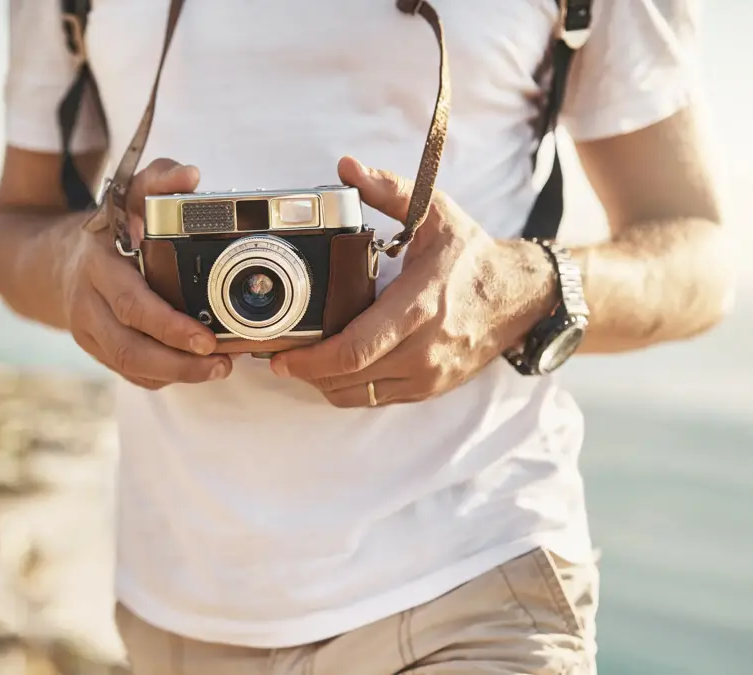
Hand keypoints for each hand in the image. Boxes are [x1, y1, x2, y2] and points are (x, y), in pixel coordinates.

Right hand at [62, 158, 231, 389]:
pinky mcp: (97, 349)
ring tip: (217, 370)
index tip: (207, 338)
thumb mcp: (127, 194)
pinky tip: (193, 372)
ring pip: (129, 366)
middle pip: (130, 347)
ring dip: (176, 375)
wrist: (56, 260)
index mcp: (99, 265)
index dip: (169, 326)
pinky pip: (128, 373)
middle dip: (178, 362)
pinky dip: (162, 378)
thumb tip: (190, 175)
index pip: (131, 304)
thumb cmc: (108, 227)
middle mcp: (89, 302)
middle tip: (222, 363)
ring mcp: (89, 330)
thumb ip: (158, 179)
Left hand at [269, 156, 557, 407]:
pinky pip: (378, 400)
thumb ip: (390, 190)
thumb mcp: (436, 213)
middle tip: (280, 358)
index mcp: (419, 307)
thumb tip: (347, 169)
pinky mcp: (431, 388)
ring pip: (359, 395)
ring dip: (324, 383)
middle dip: (306, 372)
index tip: (281, 355)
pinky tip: (336, 370)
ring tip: (304, 363)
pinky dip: (350, 389)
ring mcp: (428, 375)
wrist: (521, 296)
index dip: (311, 359)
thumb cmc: (472, 256)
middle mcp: (423, 349)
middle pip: (348, 378)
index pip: (354, 349)